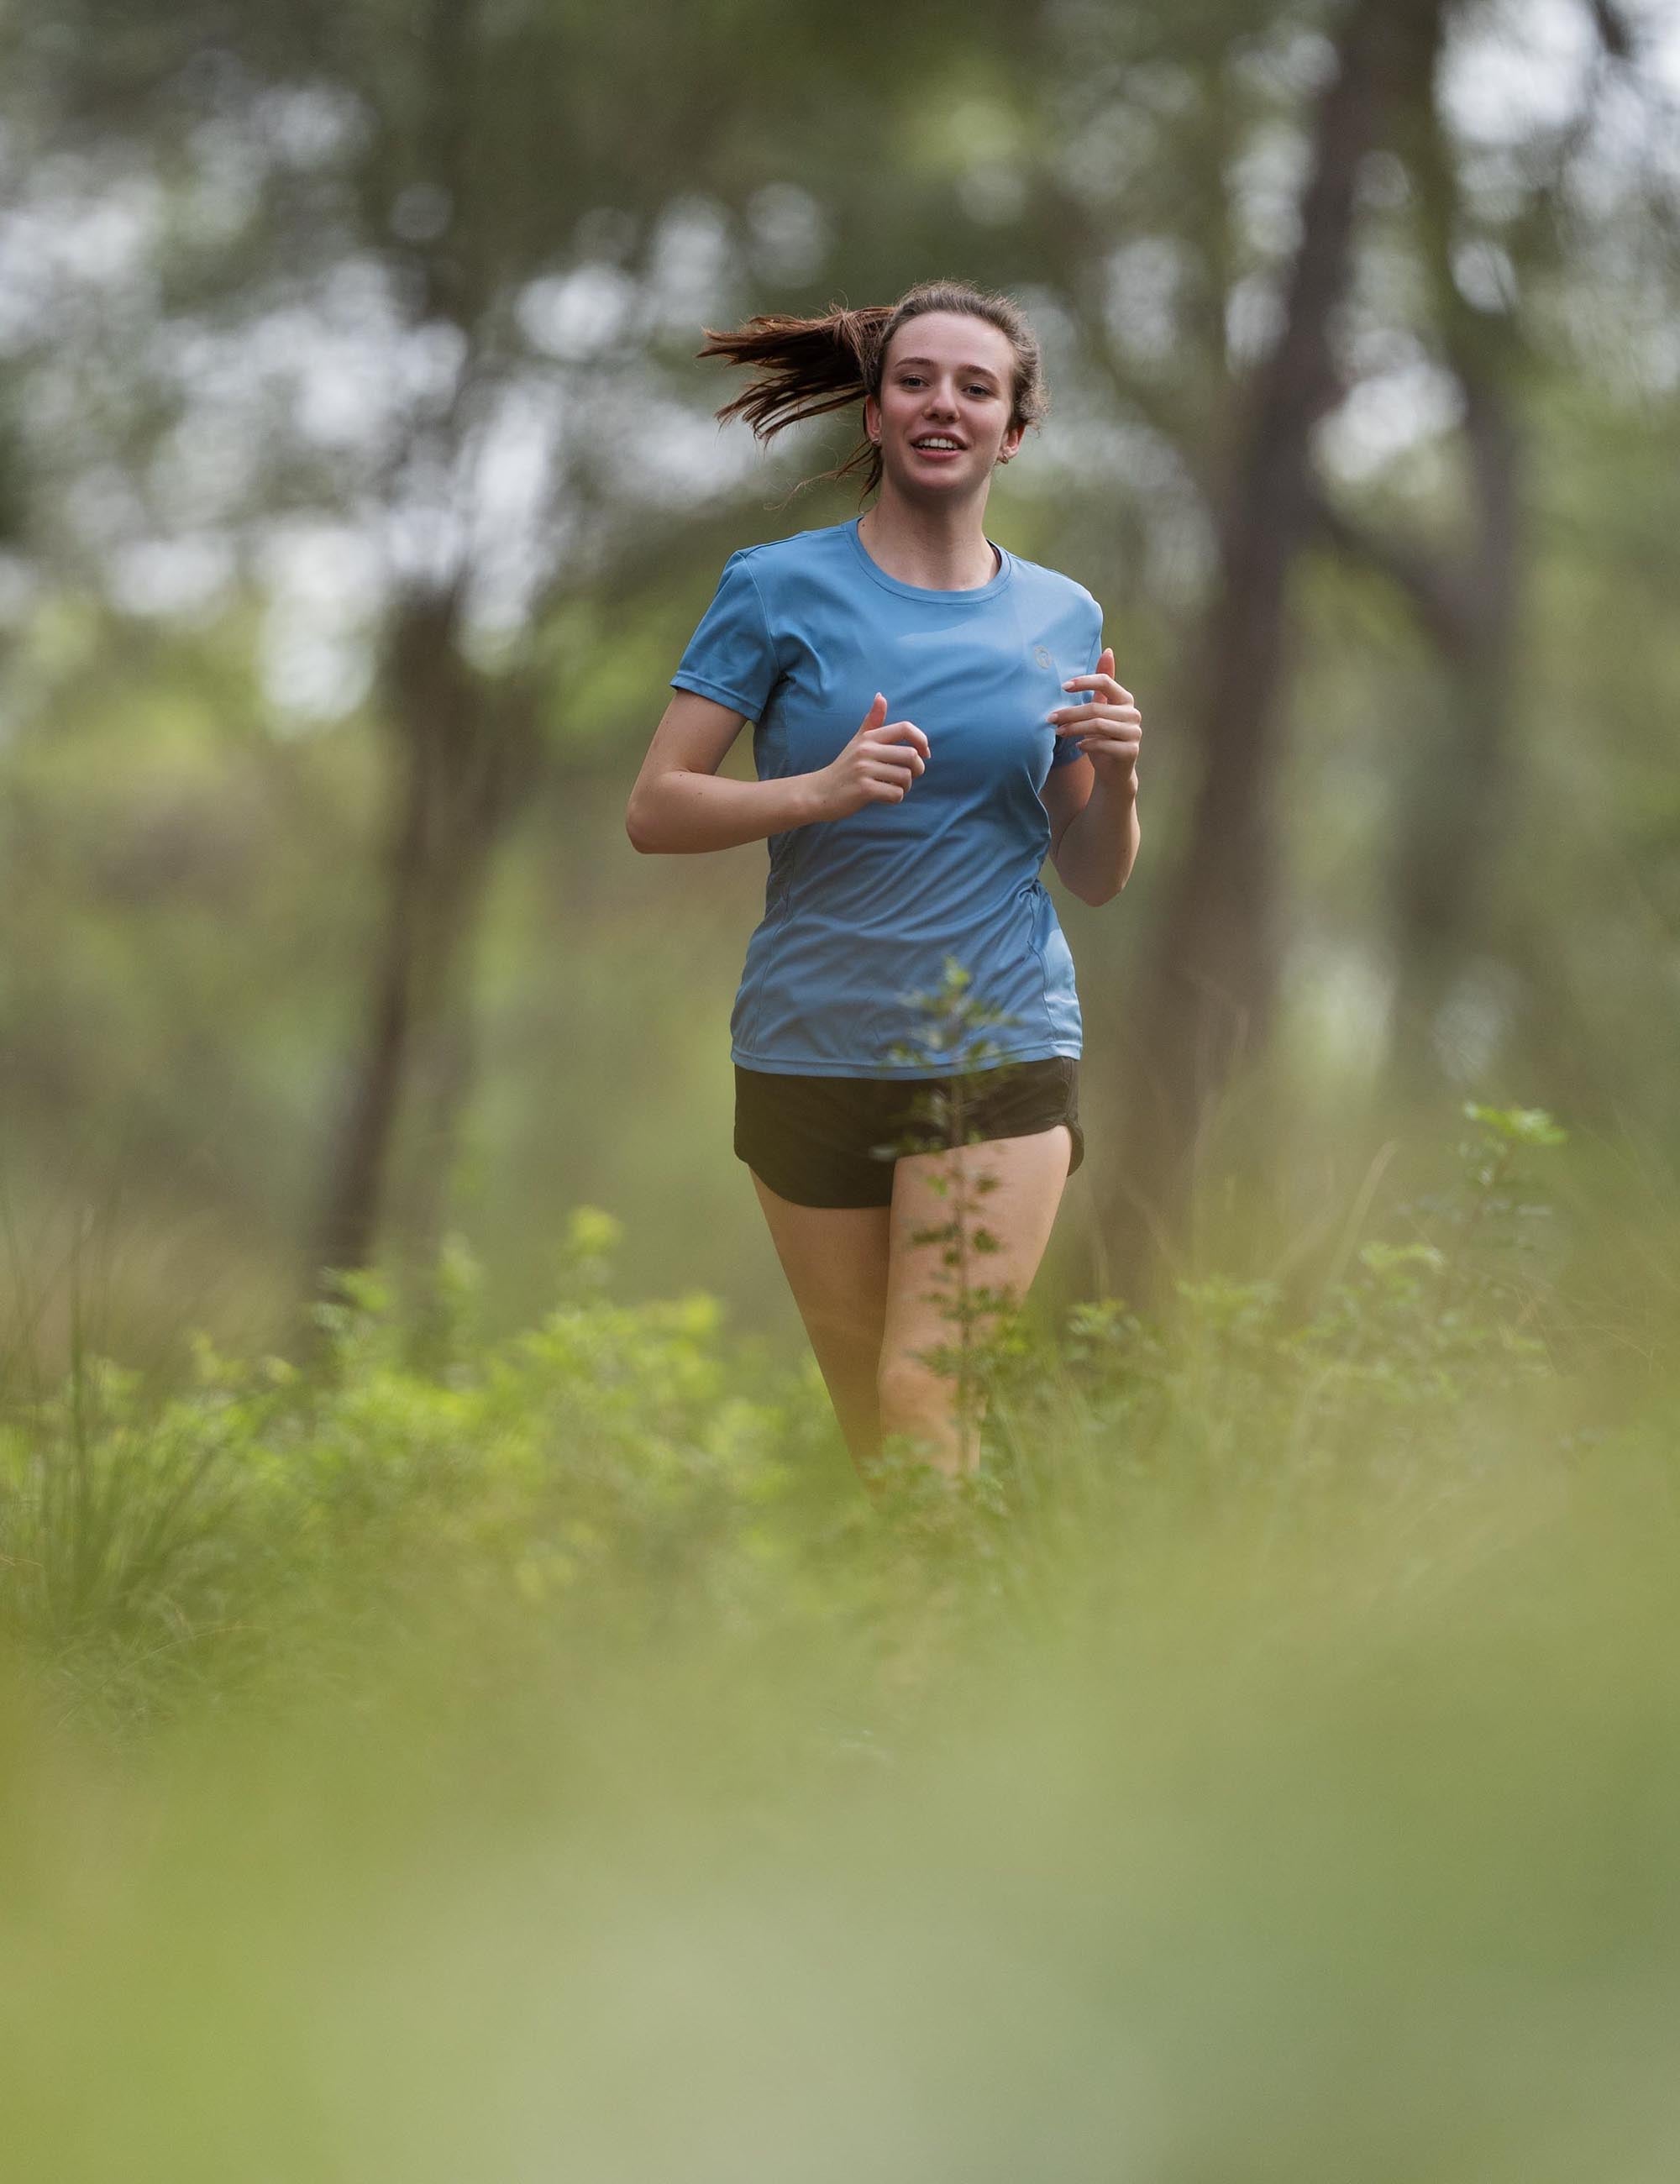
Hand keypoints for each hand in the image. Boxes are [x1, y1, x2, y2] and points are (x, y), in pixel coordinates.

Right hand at [809, 692, 929, 818]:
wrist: (820, 793)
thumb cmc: (844, 767)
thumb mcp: (857, 741)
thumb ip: (872, 721)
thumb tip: (881, 696)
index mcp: (869, 737)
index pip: (905, 728)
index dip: (922, 740)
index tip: (924, 754)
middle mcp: (867, 750)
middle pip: (911, 755)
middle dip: (917, 770)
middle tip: (908, 777)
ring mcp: (864, 770)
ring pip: (905, 777)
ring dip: (906, 787)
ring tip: (894, 787)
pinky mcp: (864, 789)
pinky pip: (895, 793)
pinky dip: (895, 798)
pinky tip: (885, 797)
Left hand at [1048, 648, 1140, 795]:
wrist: (1113, 771)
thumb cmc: (1103, 737)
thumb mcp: (1101, 709)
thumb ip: (1102, 685)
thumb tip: (1108, 651)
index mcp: (1125, 699)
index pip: (1105, 682)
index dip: (1084, 682)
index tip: (1063, 687)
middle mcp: (1133, 714)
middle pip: (1096, 708)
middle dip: (1070, 712)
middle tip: (1051, 718)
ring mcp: (1134, 733)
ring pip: (1098, 726)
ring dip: (1074, 728)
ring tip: (1059, 731)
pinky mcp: (1130, 751)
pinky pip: (1104, 745)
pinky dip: (1087, 744)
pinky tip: (1077, 746)